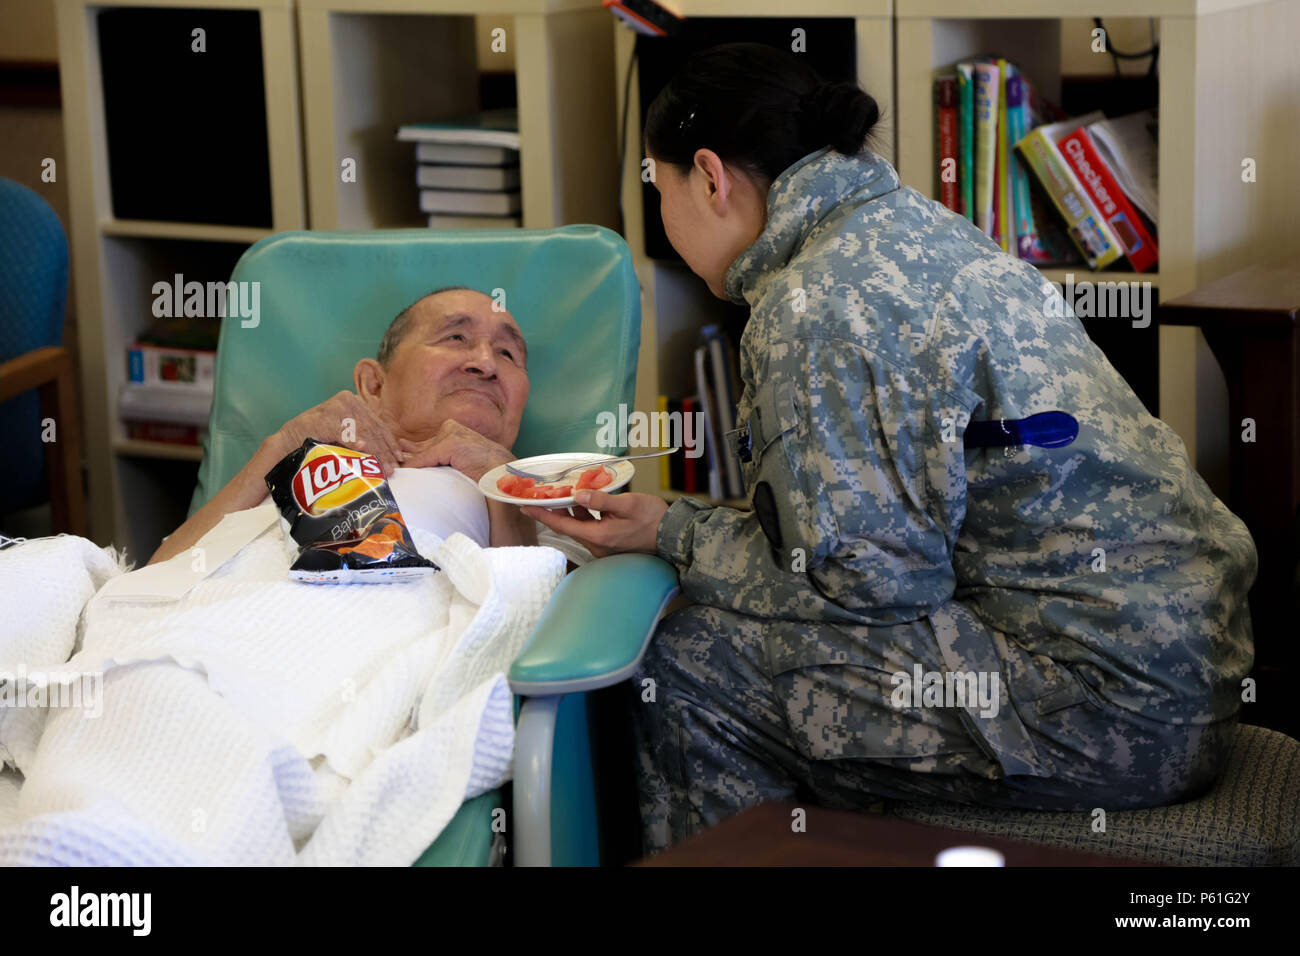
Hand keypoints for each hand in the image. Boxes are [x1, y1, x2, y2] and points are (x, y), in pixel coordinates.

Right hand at [272, 391, 404, 475]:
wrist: (291, 439)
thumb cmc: (320, 437)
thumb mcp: (346, 431)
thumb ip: (365, 434)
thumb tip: (394, 453)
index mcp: (354, 401)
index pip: (377, 423)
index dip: (390, 442)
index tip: (399, 457)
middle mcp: (346, 401)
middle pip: (372, 428)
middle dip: (384, 451)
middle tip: (392, 468)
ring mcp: (334, 409)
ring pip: (361, 432)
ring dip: (374, 451)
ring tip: (382, 467)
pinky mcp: (323, 419)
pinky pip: (342, 432)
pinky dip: (352, 441)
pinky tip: (362, 448)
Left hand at [398, 419, 513, 482]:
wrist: (501, 473)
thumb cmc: (486, 471)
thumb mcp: (461, 461)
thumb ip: (444, 459)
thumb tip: (424, 465)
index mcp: (455, 430)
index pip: (428, 443)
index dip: (412, 451)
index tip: (398, 453)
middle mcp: (451, 429)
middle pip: (421, 445)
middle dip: (405, 453)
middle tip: (387, 454)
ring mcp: (451, 435)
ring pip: (422, 452)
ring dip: (406, 461)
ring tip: (388, 463)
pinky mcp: (450, 445)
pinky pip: (426, 459)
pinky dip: (415, 467)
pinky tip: (403, 471)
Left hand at [521, 490, 668, 557]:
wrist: (674, 536)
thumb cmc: (654, 520)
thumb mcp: (628, 504)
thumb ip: (601, 500)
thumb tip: (578, 495)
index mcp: (598, 536)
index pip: (562, 525)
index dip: (541, 514)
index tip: (524, 506)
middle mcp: (597, 545)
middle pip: (568, 526)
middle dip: (554, 510)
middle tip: (541, 494)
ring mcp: (604, 546)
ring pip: (579, 526)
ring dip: (571, 510)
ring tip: (563, 492)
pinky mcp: (611, 544)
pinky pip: (591, 528)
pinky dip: (584, 514)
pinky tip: (586, 501)